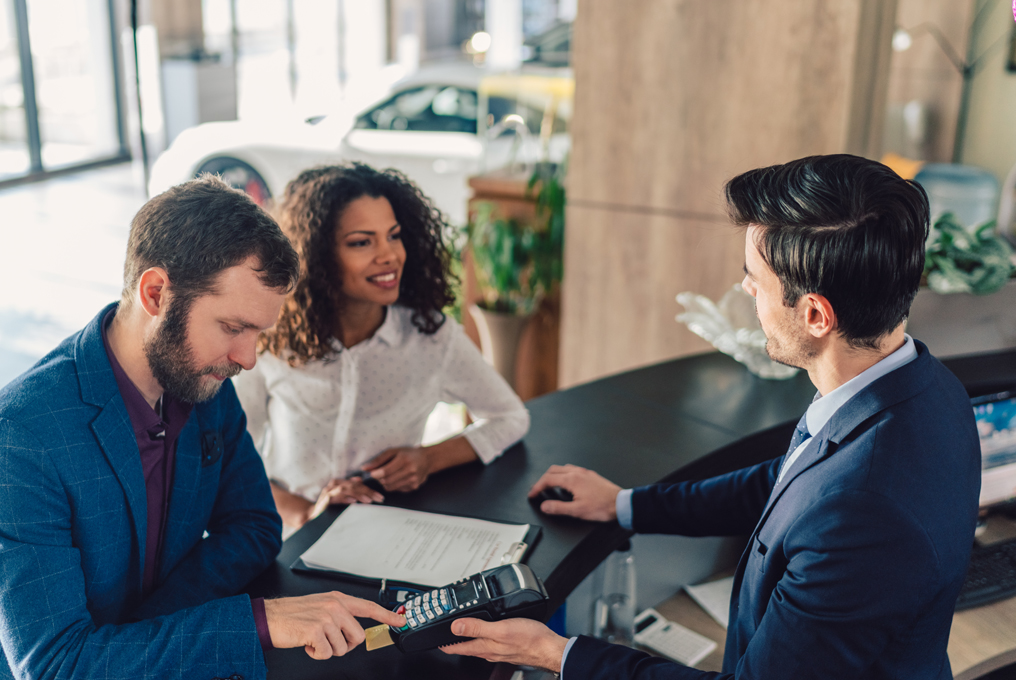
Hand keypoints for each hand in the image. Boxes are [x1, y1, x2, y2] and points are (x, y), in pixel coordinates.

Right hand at [265, 592, 404, 659]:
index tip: (401, 620)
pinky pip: (327, 654)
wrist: (270, 617)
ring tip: (314, 639)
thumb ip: (339, 615)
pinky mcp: (316, 631)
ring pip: (343, 648)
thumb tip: (354, 630)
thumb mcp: (320, 607)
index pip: (368, 607)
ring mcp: (326, 618)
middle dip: (344, 644)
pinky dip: (316, 654)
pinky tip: (307, 644)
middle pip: (357, 636)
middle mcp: (335, 606)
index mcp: (338, 599)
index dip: (387, 615)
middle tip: (327, 640)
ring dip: (327, 650)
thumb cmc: (293, 615)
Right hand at [312, 478, 383, 517]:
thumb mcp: (342, 499)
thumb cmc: (329, 509)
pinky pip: (335, 497)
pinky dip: (345, 498)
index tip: (380, 496)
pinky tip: (353, 502)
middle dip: (367, 491)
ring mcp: (328, 492)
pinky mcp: (324, 501)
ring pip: (346, 489)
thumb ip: (351, 491)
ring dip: (359, 494)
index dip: (369, 488)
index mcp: (338, 483)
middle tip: (379, 498)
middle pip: (353, 485)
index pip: (357, 483)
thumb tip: (361, 481)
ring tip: (369, 500)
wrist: (312, 518)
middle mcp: (333, 486)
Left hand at [362, 447, 431, 491]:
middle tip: (379, 474)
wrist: (427, 459)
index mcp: (404, 460)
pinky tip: (398, 478)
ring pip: (391, 487)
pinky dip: (394, 485)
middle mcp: (410, 471)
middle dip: (380, 479)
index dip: (376, 474)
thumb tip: (365, 468)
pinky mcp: (414, 487)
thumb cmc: (408, 453)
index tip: (371, 473)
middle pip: (387, 481)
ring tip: (388, 475)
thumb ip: (379, 460)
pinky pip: (397, 489)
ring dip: (386, 483)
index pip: (385, 472)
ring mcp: (413, 480)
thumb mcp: (393, 451)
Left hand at [440, 617, 567, 671]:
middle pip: (465, 646)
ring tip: (460, 630)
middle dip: (453, 640)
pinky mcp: (507, 647)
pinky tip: (486, 630)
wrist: (548, 647)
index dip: (443, 643)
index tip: (433, 640)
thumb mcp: (500, 629)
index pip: (457, 647)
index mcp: (484, 647)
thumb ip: (477, 628)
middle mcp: (489, 651)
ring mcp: (498, 650)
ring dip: (467, 638)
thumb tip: (455, 626)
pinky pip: (489, 642)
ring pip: (477, 644)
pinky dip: (483, 636)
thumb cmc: (529, 639)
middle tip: (443, 633)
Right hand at [528, 464, 621, 521]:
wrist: (621, 504)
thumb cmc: (603, 507)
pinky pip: (573, 470)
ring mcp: (585, 473)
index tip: (532, 494)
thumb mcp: (577, 511)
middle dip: (543, 479)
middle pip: (553, 471)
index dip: (537, 487)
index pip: (548, 480)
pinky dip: (564, 475)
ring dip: (553, 475)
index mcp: (572, 480)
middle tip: (538, 489)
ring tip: (550, 485)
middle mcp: (577, 473)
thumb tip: (545, 506)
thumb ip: (558, 508)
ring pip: (563, 468)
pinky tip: (567, 483)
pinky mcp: (591, 476)